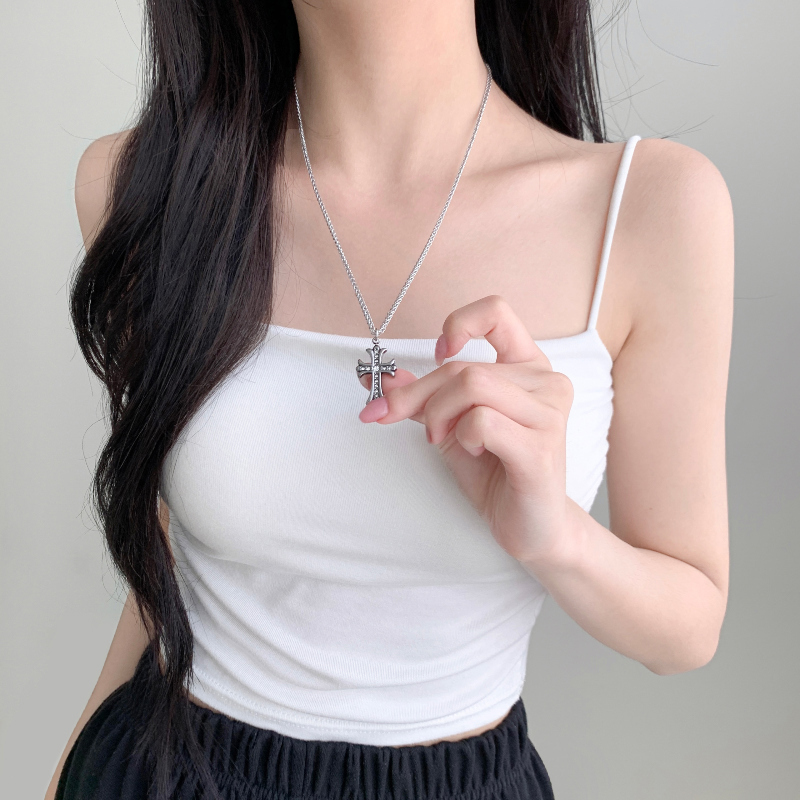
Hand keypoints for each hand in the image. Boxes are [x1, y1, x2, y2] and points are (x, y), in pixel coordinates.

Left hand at [358, 295, 574, 564]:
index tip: (440, 354)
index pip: (496, 311)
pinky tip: (476, 452)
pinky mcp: (541, 447)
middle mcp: (546, 382)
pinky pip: (482, 421)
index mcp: (528, 366)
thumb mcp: (450, 425)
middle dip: (418, 396)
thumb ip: (422, 397)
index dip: (458, 325)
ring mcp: (549, 413)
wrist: (531, 527)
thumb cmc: (495, 471)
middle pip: (464, 367)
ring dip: (439, 415)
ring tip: (444, 439)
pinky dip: (463, 436)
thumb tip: (380, 378)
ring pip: (471, 386)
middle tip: (396, 417)